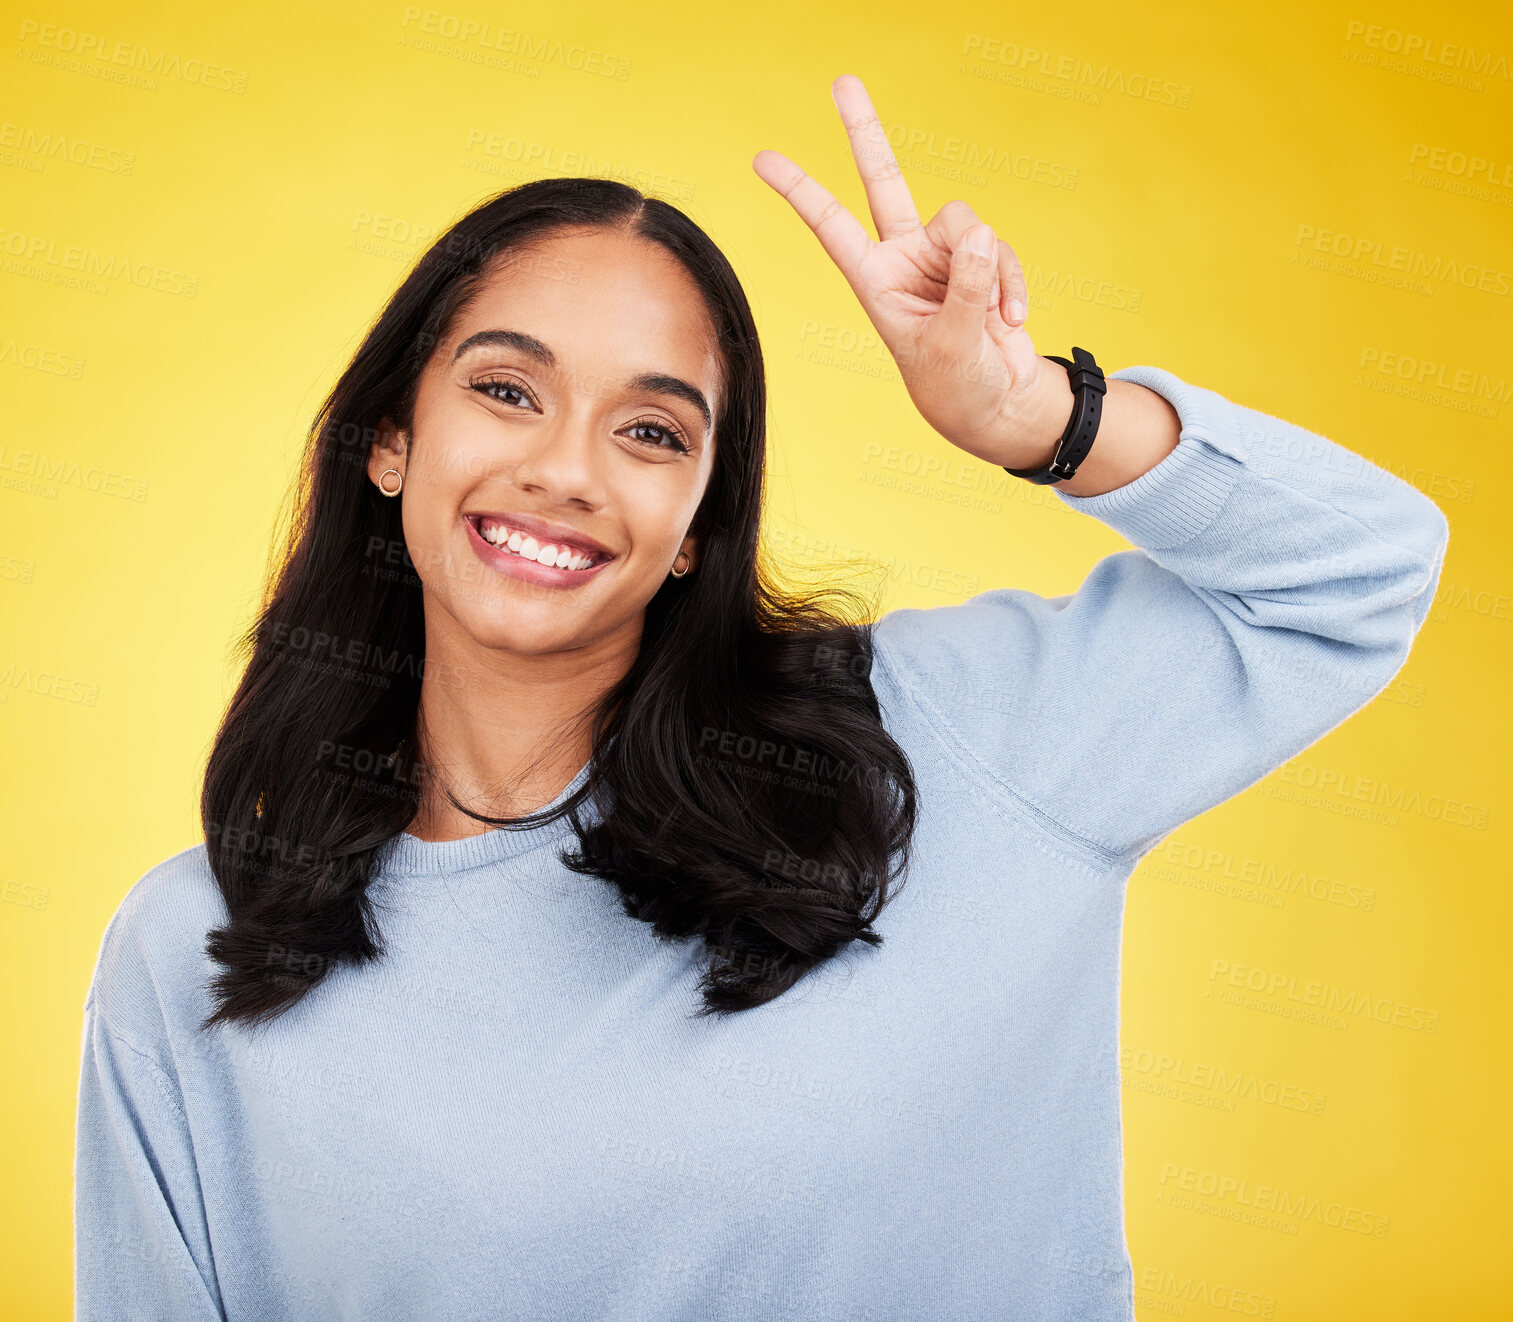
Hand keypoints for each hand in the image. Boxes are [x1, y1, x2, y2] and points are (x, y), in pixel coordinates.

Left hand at [753, 74, 1073, 469]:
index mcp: (875, 281)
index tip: (763, 158)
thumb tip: (982, 235)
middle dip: (865, 130)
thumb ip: (967, 289)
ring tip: (994, 320)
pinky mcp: (981, 258)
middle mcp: (904, 257)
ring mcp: (943, 254)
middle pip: (884, 179)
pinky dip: (1013, 281)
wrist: (994, 401)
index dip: (801, 191)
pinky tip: (1011, 319)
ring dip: (992, 270)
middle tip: (842, 81)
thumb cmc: (957, 386)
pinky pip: (1001, 248)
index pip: (831, 226)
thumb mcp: (954, 347)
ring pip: (969, 223)